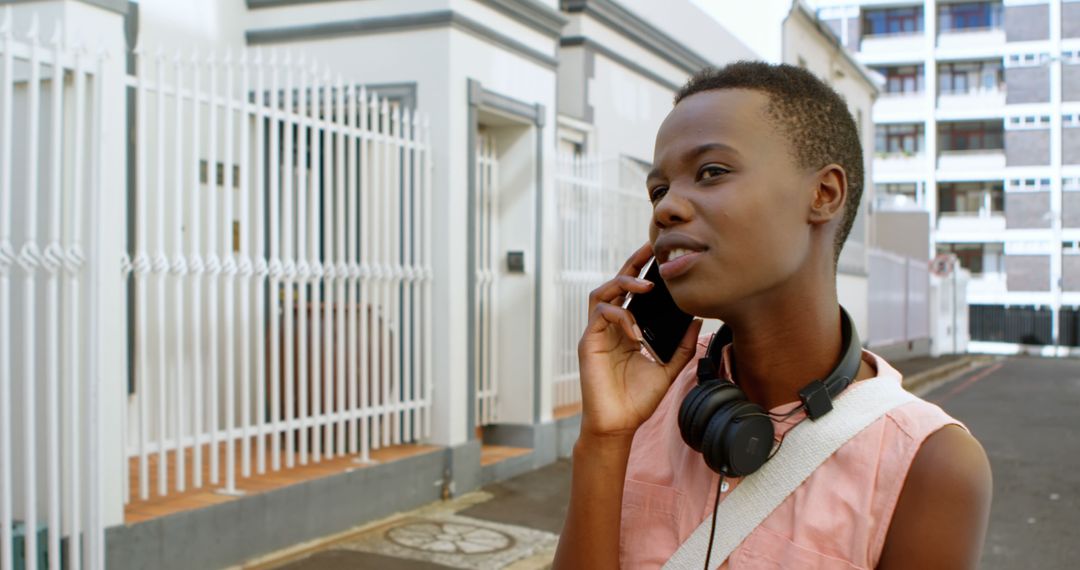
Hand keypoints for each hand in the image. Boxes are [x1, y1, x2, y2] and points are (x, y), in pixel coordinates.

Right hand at [577, 242, 702, 439]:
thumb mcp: (668, 367)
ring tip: (646, 285)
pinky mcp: (590, 343)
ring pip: (602, 292)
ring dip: (623, 283)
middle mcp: (610, 326)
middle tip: (651, 247)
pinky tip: (635, 331)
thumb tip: (697, 319)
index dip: (643, 271)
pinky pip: (601, 316)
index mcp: (626, 329)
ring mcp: (598, 333)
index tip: (661, 255)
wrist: (619, 424)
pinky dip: (620, 317)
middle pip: (616, 283)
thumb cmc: (638, 399)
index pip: (633, 292)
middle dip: (632, 263)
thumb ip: (681, 344)